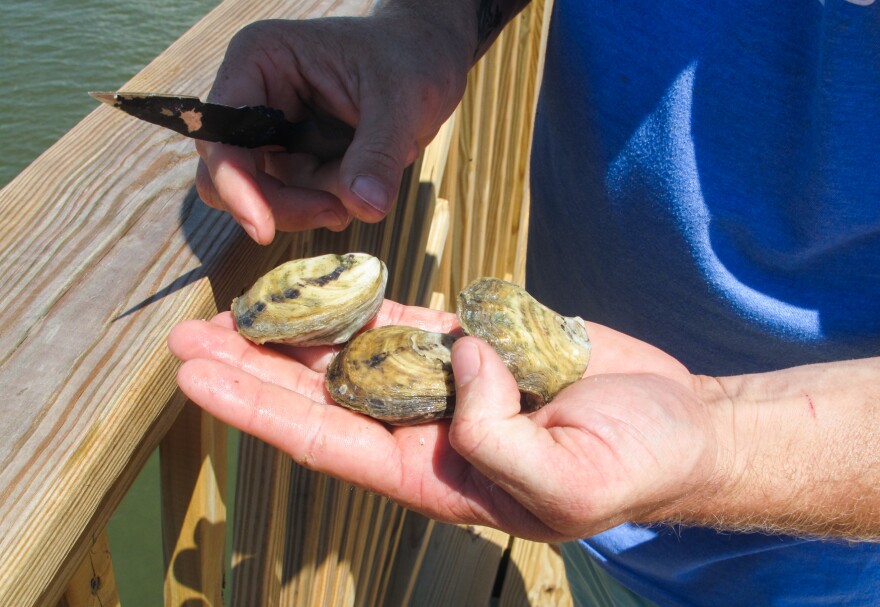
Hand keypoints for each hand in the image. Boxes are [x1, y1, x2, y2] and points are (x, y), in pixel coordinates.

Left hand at [168, 301, 720, 541]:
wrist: (677, 424)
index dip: (257, 410)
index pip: (325, 442)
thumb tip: (458, 361)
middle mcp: (426, 429)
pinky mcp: (475, 343)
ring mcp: (448, 382)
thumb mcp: (569, 482)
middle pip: (320, 395)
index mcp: (434, 473)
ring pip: (354, 354)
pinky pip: (407, 322)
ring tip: (235, 307)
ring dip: (296, 331)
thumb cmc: (632, 465)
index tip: (199, 381)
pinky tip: (318, 289)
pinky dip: (363, 306)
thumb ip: (500, 439)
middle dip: (253, 367)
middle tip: (188, 338)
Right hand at [195, 13, 470, 242]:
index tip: (263, 229)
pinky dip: (326, 204)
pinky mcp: (292, 158)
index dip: (234, 183)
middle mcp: (253, 95)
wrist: (427, 59)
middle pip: (231, 173)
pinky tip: (360, 186)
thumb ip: (378, 153)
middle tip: (338, 213)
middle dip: (283, 203)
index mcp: (260, 60)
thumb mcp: (403, 100)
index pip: (221, 132)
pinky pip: (294, 200)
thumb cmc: (410, 59)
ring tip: (366, 185)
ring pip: (262, 195)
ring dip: (314, 204)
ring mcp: (270, 130)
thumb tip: (364, 206)